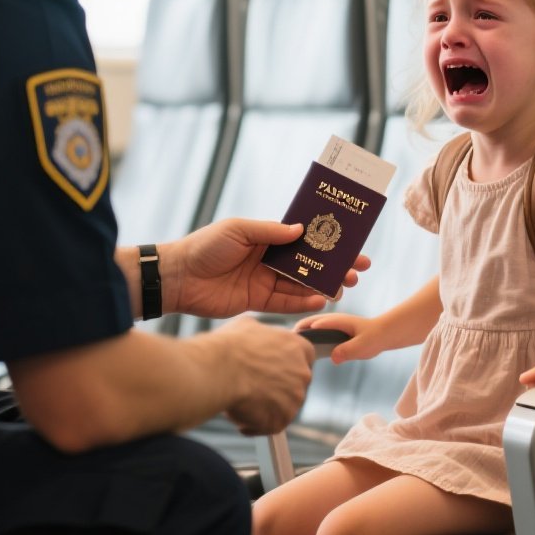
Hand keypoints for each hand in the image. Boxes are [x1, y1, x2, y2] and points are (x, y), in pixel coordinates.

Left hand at [162, 219, 368, 318]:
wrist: (178, 277)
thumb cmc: (204, 246)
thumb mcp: (239, 230)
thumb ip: (271, 232)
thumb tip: (301, 230)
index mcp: (265, 239)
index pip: (303, 240)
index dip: (326, 242)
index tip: (350, 243)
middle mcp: (268, 260)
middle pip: (308, 264)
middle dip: (333, 267)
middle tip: (356, 271)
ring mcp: (264, 282)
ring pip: (301, 285)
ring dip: (323, 286)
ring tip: (344, 287)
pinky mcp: (257, 302)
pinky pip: (285, 304)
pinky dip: (303, 304)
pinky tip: (321, 301)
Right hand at [218, 316, 315, 434]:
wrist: (220, 370)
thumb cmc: (231, 346)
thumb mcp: (249, 326)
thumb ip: (263, 334)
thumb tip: (257, 335)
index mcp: (300, 348)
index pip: (305, 358)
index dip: (287, 365)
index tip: (273, 369)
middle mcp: (303, 374)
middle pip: (294, 384)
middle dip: (276, 387)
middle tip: (254, 386)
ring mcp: (294, 400)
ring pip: (282, 406)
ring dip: (266, 406)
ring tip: (242, 400)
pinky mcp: (281, 420)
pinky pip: (270, 425)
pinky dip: (256, 424)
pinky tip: (240, 415)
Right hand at [294, 313, 383, 363]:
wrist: (384, 334)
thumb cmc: (374, 338)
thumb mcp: (363, 346)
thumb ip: (348, 351)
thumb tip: (334, 357)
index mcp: (337, 321)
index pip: (315, 323)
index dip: (301, 330)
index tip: (289, 340)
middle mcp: (332, 321)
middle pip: (309, 323)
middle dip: (297, 331)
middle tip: (283, 344)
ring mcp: (332, 326)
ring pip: (312, 328)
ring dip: (302, 334)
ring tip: (289, 348)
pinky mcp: (334, 333)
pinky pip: (318, 334)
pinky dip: (309, 339)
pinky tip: (305, 351)